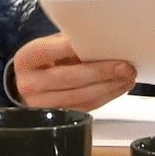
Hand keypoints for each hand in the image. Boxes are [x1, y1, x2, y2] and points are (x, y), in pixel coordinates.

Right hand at [11, 33, 136, 110]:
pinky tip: (119, 87)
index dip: (78, 47)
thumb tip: (102, 39)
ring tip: (128, 76)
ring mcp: (41, 104)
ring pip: (81, 96)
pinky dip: (106, 96)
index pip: (53, 50)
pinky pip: (86, 107)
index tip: (103, 41)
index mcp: (26, 59)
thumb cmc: (44, 61)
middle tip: (125, 66)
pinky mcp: (57, 117)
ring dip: (109, 87)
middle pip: (70, 77)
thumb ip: (68, 43)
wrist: (29, 85)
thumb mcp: (49, 47)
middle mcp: (30, 83)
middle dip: (102, 72)